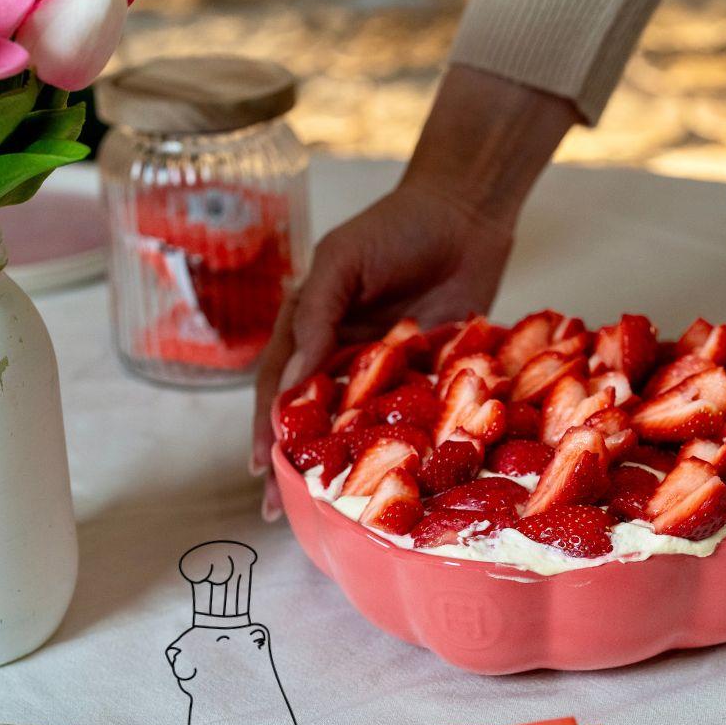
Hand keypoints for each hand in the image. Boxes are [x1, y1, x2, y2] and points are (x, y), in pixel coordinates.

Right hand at [251, 67, 576, 518]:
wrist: (466, 213)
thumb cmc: (395, 227)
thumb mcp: (342, 262)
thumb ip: (314, 317)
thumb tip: (289, 385)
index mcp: (309, 328)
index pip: (278, 388)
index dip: (266, 429)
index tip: (260, 471)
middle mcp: (343, 357)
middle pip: (314, 418)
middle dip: (299, 462)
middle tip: (287, 510)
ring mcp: (387, 372)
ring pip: (361, 427)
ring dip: (349, 466)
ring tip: (336, 509)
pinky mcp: (431, 377)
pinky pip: (414, 419)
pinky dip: (406, 447)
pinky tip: (402, 481)